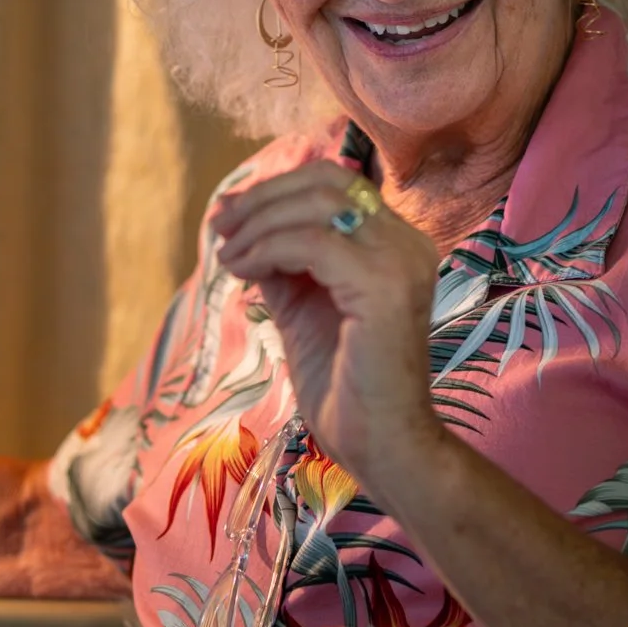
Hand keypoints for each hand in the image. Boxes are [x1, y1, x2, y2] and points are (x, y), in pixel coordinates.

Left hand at [208, 162, 447, 491]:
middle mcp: (408, 244)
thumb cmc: (343, 387)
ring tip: (227, 256)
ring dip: (259, 223)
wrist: (379, 445)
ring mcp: (401, 262)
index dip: (277, 189)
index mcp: (397, 245)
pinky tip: (242, 273)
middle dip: (263, 197)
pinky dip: (266, 249)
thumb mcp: (302, 309)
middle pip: (328, 181)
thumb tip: (242, 228)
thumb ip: (282, 266)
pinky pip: (310, 244)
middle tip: (219, 226)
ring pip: (317, 205)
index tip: (229, 215)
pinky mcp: (383, 287)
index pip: (336, 183)